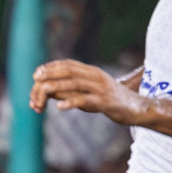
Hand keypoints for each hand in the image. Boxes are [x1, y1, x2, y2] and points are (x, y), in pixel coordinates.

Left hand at [31, 60, 146, 123]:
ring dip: (56, 88)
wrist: (135, 108)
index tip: (37, 73)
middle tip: (35, 80)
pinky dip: (71, 102)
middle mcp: (96, 76)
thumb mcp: (89, 92)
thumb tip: (48, 90)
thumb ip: (71, 89)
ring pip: (75, 84)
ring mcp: (101, 88)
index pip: (69, 64)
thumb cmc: (109, 101)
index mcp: (92, 72)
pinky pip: (85, 100)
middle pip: (69, 71)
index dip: (52, 67)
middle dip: (51, 74)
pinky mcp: (105, 102)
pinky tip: (59, 107)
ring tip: (42, 93)